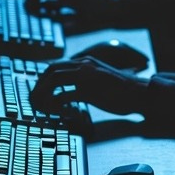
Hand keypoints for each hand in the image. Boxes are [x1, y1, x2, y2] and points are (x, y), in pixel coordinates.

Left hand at [29, 57, 148, 115]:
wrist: (139, 93)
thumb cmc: (121, 89)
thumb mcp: (100, 77)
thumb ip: (85, 78)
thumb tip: (68, 88)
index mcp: (85, 62)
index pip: (56, 65)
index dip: (44, 78)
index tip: (39, 90)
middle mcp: (84, 65)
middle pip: (51, 70)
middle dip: (39, 85)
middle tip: (35, 99)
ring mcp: (86, 77)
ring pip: (54, 81)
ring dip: (44, 94)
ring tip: (42, 106)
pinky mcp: (89, 91)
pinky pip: (64, 96)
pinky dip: (56, 104)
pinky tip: (58, 112)